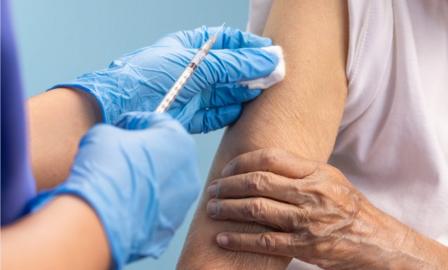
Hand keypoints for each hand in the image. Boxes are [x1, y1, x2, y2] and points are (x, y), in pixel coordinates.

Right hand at [28, 112, 199, 268]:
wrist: (100, 220)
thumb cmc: (106, 170)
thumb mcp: (103, 134)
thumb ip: (116, 132)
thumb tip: (116, 140)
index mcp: (179, 140)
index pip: (159, 122)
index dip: (135, 122)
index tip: (119, 128)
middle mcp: (190, 171)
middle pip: (167, 154)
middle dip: (144, 152)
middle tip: (119, 156)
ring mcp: (185, 201)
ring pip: (165, 183)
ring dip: (146, 179)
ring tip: (120, 183)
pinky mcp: (173, 225)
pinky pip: (158, 208)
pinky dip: (144, 204)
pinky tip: (123, 204)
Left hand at [54, 26, 280, 132]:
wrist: (118, 110)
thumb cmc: (148, 77)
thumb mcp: (195, 64)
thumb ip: (233, 64)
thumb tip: (268, 59)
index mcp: (189, 48)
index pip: (227, 42)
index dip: (249, 45)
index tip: (270, 52)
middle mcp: (192, 70)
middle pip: (230, 68)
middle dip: (251, 71)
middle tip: (275, 75)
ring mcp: (191, 94)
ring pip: (225, 92)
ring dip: (244, 93)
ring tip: (262, 93)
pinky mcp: (189, 117)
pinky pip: (216, 114)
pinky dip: (229, 113)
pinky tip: (241, 110)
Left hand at [205, 148, 427, 269]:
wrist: (376, 240)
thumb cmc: (349, 207)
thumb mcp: (330, 179)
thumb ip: (299, 170)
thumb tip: (261, 163)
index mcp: (317, 172)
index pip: (271, 158)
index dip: (243, 161)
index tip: (227, 169)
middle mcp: (312, 193)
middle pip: (259, 182)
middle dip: (229, 185)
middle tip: (213, 189)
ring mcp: (308, 221)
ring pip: (257, 210)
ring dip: (228, 209)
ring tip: (212, 209)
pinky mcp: (305, 247)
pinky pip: (264, 241)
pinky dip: (239, 239)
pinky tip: (223, 238)